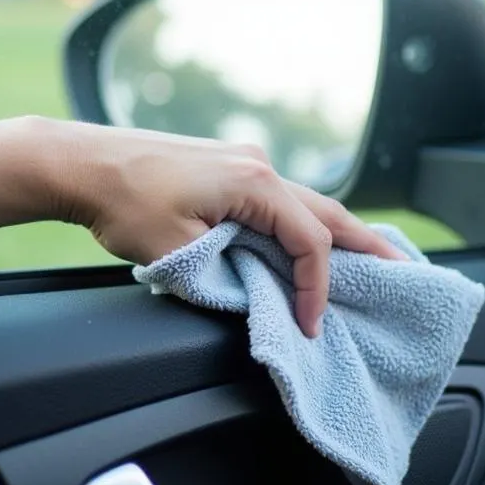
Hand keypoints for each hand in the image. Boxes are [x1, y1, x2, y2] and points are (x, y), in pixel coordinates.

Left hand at [61, 124, 407, 337]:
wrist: (81, 163)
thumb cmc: (122, 202)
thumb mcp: (176, 252)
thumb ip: (227, 276)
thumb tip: (256, 294)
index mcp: (252, 182)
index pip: (310, 240)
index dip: (318, 287)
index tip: (311, 324)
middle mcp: (256, 163)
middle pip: (326, 210)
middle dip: (365, 244)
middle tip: (403, 270)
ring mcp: (240, 159)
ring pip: (303, 201)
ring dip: (333, 231)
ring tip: (368, 258)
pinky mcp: (224, 165)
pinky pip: (278, 197)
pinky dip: (301, 221)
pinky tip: (307, 239)